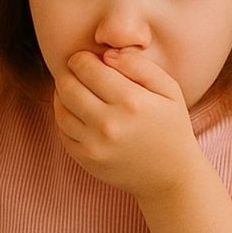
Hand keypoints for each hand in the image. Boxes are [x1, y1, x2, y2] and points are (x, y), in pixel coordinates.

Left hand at [53, 49, 199, 197]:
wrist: (171, 177)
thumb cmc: (171, 127)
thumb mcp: (169, 90)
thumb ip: (139, 66)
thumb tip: (107, 55)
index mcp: (131, 101)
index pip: (87, 68)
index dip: (82, 58)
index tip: (86, 58)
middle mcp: (109, 123)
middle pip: (67, 85)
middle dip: (68, 72)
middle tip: (76, 71)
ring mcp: (94, 144)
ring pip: (60, 107)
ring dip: (62, 93)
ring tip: (75, 89)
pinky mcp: (85, 159)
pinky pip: (62, 130)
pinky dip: (63, 115)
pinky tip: (76, 110)